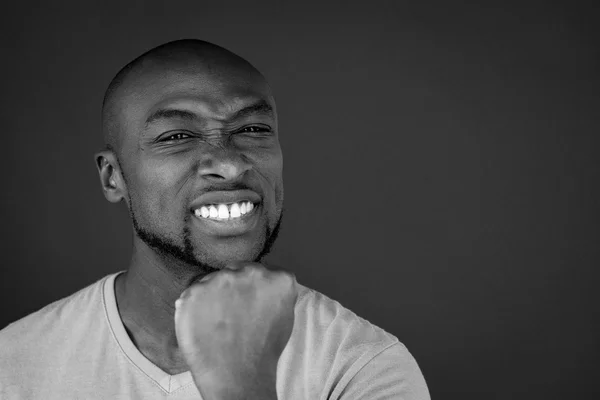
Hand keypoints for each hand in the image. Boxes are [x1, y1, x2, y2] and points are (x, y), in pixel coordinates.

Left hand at [174, 262, 297, 399]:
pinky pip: (193, 293)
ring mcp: (221, 279)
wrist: (239, 375)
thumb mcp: (285, 315)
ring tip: (216, 322)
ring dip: (213, 295)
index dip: (252, 287)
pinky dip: (195, 306)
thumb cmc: (263, 351)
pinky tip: (203, 324)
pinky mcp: (195, 291)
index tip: (248, 301)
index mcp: (278, 278)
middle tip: (231, 313)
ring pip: (213, 280)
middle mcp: (251, 272)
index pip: (261, 271)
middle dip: (233, 287)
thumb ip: (275, 292)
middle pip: (237, 270)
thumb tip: (263, 285)